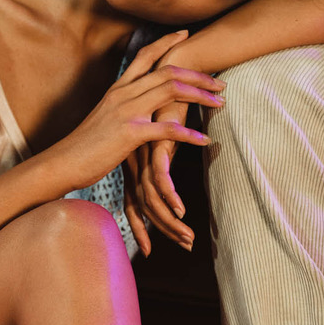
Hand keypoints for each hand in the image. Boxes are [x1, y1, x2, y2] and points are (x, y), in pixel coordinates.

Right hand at [49, 30, 224, 193]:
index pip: (145, 56)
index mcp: (118, 88)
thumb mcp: (104, 118)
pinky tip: (205, 139)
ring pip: (172, 92)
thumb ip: (123, 109)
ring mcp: (127, 111)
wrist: (64, 162)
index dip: (167, 43)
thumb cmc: (85, 145)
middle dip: (198, 75)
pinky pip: (166, 129)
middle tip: (220, 82)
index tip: (186, 35)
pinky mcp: (130, 133)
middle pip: (168, 72)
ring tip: (220, 102)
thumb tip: (138, 109)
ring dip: (201, 96)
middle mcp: (124, 93)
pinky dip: (189, 134)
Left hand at [124, 99, 196, 254]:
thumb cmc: (168, 104)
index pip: (134, 204)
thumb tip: (168, 177)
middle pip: (144, 207)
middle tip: (184, 247)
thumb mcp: (164, 138)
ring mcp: (143, 156)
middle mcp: (136, 163)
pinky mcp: (155, 145)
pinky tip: (182, 210)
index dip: (140, 228)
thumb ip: (163, 158)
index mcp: (134, 164)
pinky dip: (171, 196)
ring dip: (171, 221)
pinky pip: (162, 176)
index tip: (148, 251)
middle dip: (162, 231)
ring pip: (153, 198)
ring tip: (189, 237)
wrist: (171, 72)